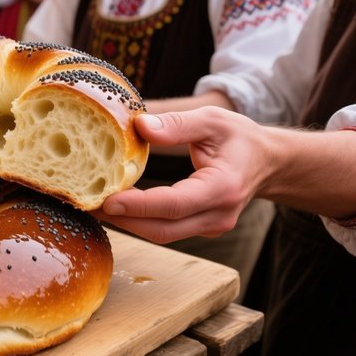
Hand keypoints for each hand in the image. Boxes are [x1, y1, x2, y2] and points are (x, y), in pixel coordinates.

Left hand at [95, 108, 266, 243]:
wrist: (268, 162)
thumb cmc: (240, 138)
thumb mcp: (212, 120)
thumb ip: (177, 125)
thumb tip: (139, 126)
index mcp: (223, 188)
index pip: (175, 204)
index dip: (139, 205)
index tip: (107, 199)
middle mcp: (217, 216)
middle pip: (163, 230)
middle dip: (122, 220)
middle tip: (86, 203)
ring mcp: (210, 227)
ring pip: (161, 235)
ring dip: (126, 222)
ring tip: (92, 204)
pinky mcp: (200, 227)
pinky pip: (165, 230)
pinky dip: (138, 221)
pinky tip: (115, 205)